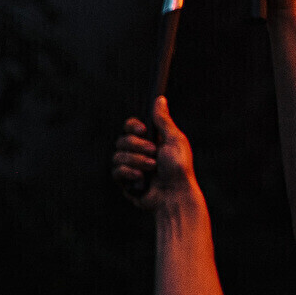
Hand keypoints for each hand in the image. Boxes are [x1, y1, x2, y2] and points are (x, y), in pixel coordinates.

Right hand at [113, 96, 198, 211]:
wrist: (175, 194)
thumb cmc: (179, 168)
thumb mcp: (175, 139)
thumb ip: (163, 120)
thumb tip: (159, 99)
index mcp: (151, 140)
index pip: (131, 127)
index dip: (133, 126)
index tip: (143, 130)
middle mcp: (139, 152)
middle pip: (122, 140)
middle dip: (138, 146)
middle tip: (154, 153)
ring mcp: (131, 167)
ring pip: (118, 155)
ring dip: (137, 160)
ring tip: (152, 168)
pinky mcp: (125, 181)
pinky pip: (116, 171)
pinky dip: (129, 172)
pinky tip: (141, 178)